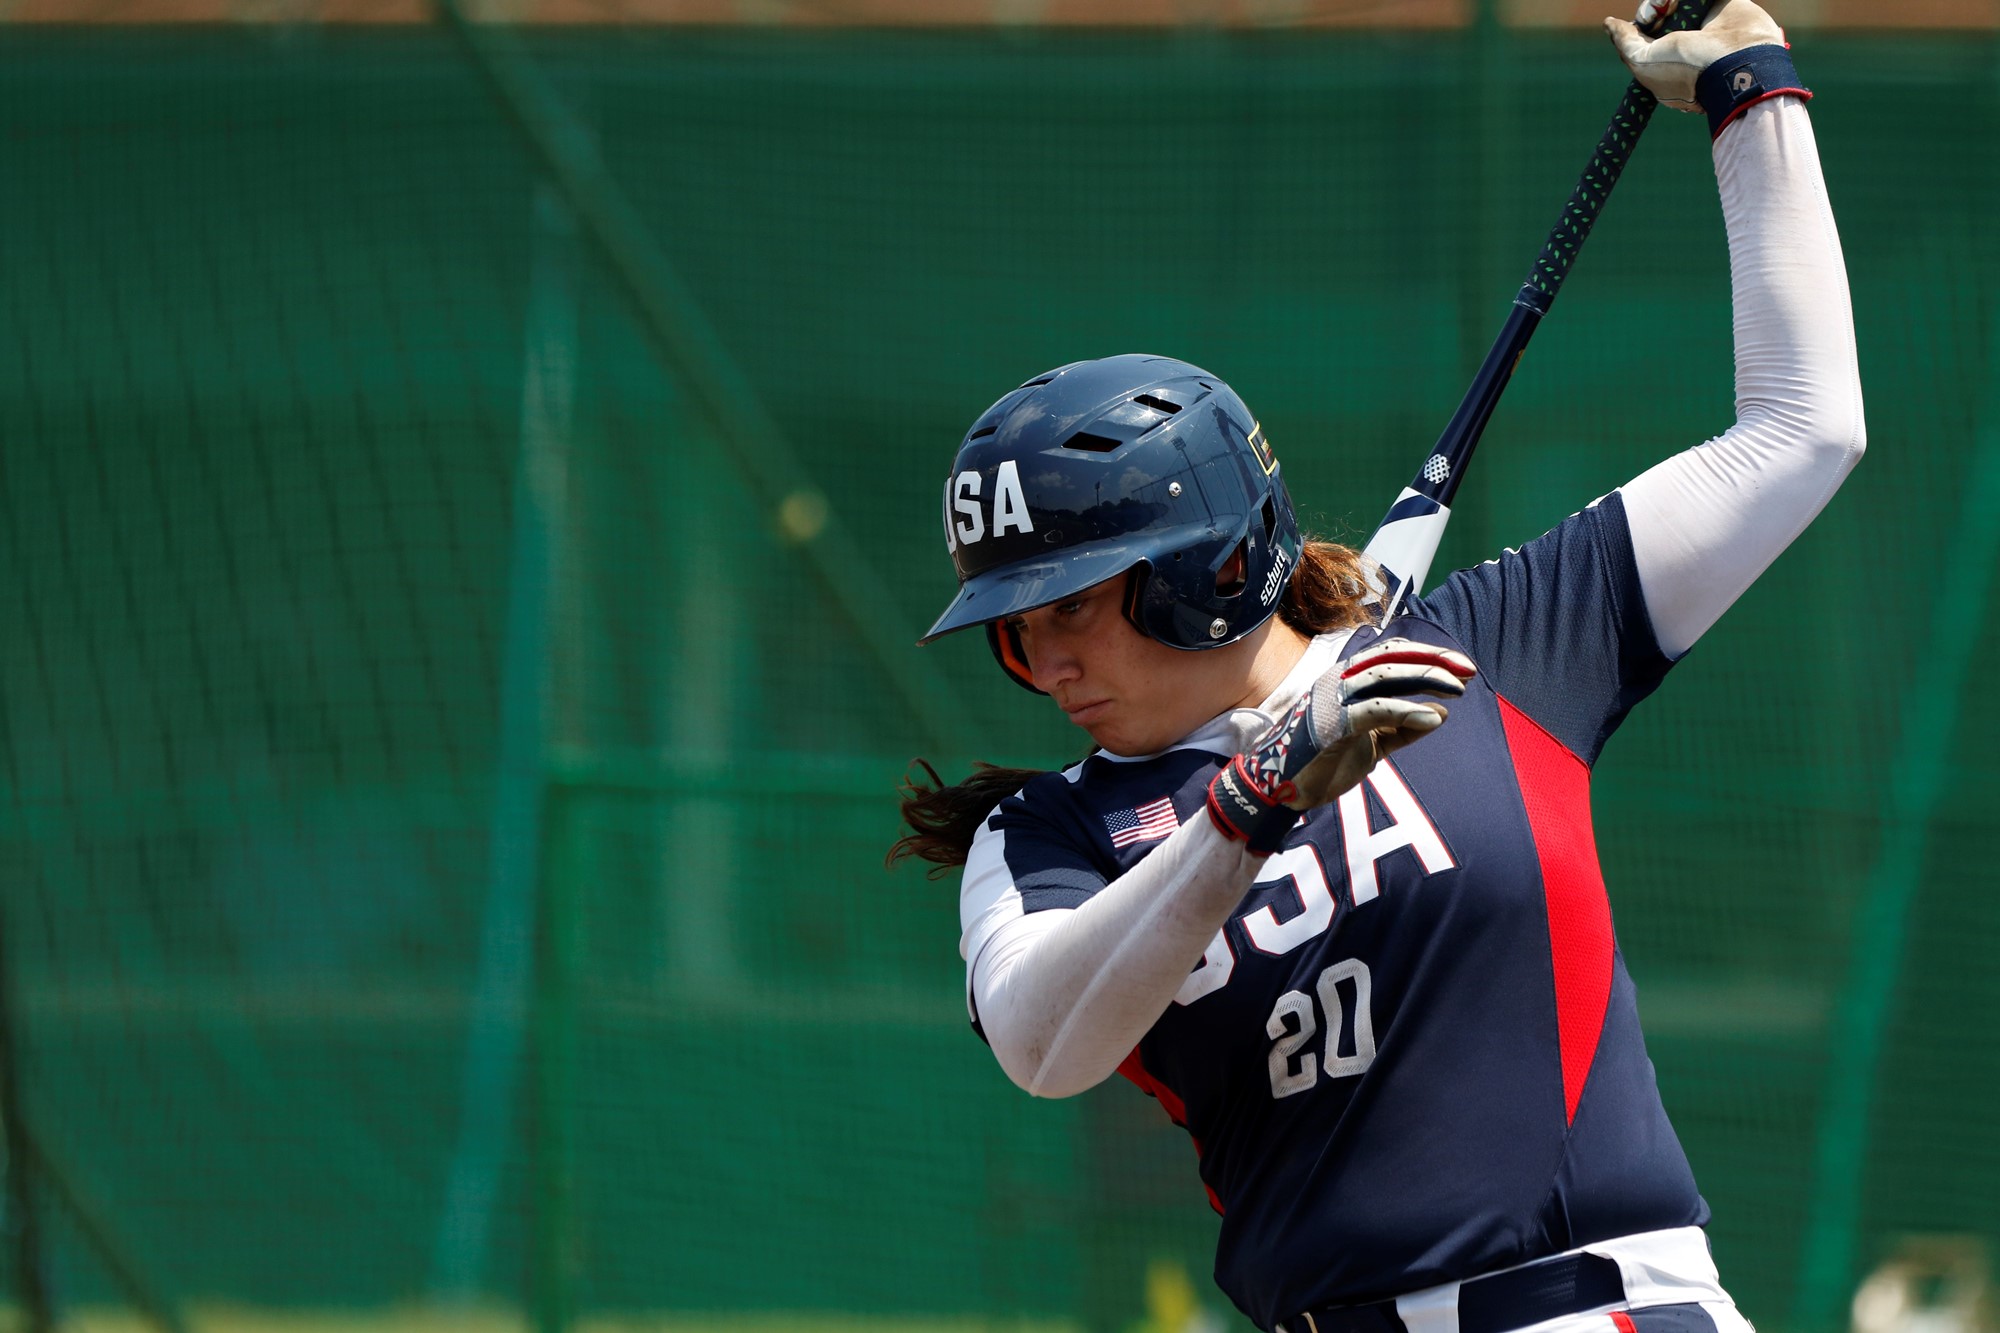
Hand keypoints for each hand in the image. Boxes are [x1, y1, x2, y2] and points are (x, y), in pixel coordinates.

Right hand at [1206, 638, 1475, 852]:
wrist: (1282, 789)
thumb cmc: (1324, 761)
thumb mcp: (1373, 743)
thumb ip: (1404, 728)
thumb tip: (1441, 713)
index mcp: (1346, 678)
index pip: (1392, 653)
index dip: (1428, 654)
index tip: (1461, 667)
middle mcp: (1338, 680)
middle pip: (1392, 656)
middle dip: (1434, 659)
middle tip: (1467, 670)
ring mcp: (1332, 699)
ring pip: (1384, 675)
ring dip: (1424, 678)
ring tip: (1456, 689)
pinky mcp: (1331, 724)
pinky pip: (1374, 709)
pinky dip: (1406, 710)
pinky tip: (1432, 717)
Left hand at [1605, 0, 1784, 113]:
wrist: (1736, 59)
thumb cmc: (1686, 69)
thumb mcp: (1642, 63)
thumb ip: (1625, 42)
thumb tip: (1610, 24)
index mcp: (1665, 57)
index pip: (1643, 31)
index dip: (1641, 22)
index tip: (1645, 24)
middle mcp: (1684, 37)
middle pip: (1658, 10)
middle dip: (1653, 8)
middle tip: (1660, 14)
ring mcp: (1703, 19)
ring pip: (1673, 1)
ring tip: (1671, 5)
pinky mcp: (1720, 2)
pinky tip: (1677, 1)